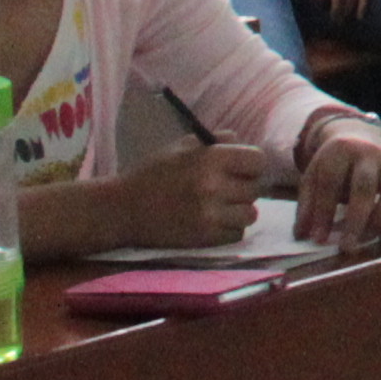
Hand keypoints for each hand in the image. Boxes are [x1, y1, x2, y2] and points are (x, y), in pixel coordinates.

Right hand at [107, 142, 266, 246]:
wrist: (122, 209)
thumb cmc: (151, 174)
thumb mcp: (181, 148)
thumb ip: (214, 143)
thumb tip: (241, 141)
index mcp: (210, 159)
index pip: (258, 161)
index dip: (252, 165)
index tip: (242, 169)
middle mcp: (214, 186)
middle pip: (256, 188)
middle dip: (245, 188)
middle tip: (230, 190)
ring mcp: (210, 215)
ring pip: (250, 214)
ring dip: (240, 211)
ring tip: (224, 208)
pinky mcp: (205, 238)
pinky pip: (237, 234)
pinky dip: (230, 229)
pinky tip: (215, 222)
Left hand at [297, 122, 380, 252]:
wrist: (362, 137)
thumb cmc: (335, 164)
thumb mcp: (315, 176)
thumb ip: (308, 204)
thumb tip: (302, 235)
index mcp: (340, 151)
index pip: (331, 183)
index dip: (324, 212)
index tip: (318, 239)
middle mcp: (369, 154)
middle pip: (365, 186)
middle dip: (356, 219)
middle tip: (347, 247)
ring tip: (367, 238)